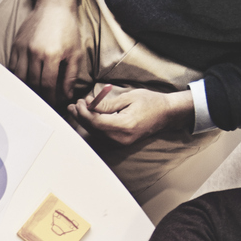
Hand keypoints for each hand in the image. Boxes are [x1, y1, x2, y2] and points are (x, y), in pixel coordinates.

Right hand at [10, 0, 87, 104]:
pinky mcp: (16, 46)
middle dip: (39, 96)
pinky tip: (23, 83)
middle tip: (44, 103)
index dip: (50, 98)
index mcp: (52, 55)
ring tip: (33, 95)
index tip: (53, 105)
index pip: (47, 85)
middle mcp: (35, 53)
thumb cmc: (67, 28)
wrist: (54, 5)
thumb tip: (66, 96)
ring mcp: (23, 49)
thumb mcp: (75, 52)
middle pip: (33, 84)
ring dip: (26, 89)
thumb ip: (70, 76)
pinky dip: (17, 78)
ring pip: (20, 78)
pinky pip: (12, 68)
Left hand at [71, 84, 192, 145]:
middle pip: (93, 130)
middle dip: (81, 117)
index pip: (97, 122)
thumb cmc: (150, 102)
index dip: (85, 112)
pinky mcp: (120, 143)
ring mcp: (120, 143)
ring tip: (77, 109)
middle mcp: (121, 138)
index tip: (81, 101)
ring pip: (95, 134)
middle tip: (75, 104)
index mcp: (125, 125)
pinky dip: (92, 126)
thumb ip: (107, 104)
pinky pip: (101, 136)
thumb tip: (88, 105)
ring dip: (84, 121)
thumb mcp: (128, 97)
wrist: (166, 114)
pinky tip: (88, 117)